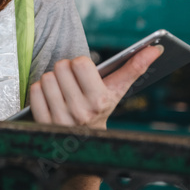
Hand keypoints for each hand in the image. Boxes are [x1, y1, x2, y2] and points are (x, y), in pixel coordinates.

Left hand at [28, 45, 163, 128]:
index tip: (84, 73)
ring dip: (52, 80)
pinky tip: (51, 98)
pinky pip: (34, 90)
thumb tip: (156, 47)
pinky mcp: (42, 122)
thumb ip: (135, 67)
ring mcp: (60, 119)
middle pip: (60, 67)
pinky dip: (40, 90)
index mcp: (100, 100)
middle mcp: (80, 111)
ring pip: (46, 78)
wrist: (87, 142)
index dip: (80, 64)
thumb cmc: (101, 108)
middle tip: (72, 81)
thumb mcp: (118, 90)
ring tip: (63, 90)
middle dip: (65, 70)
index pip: (79, 62)